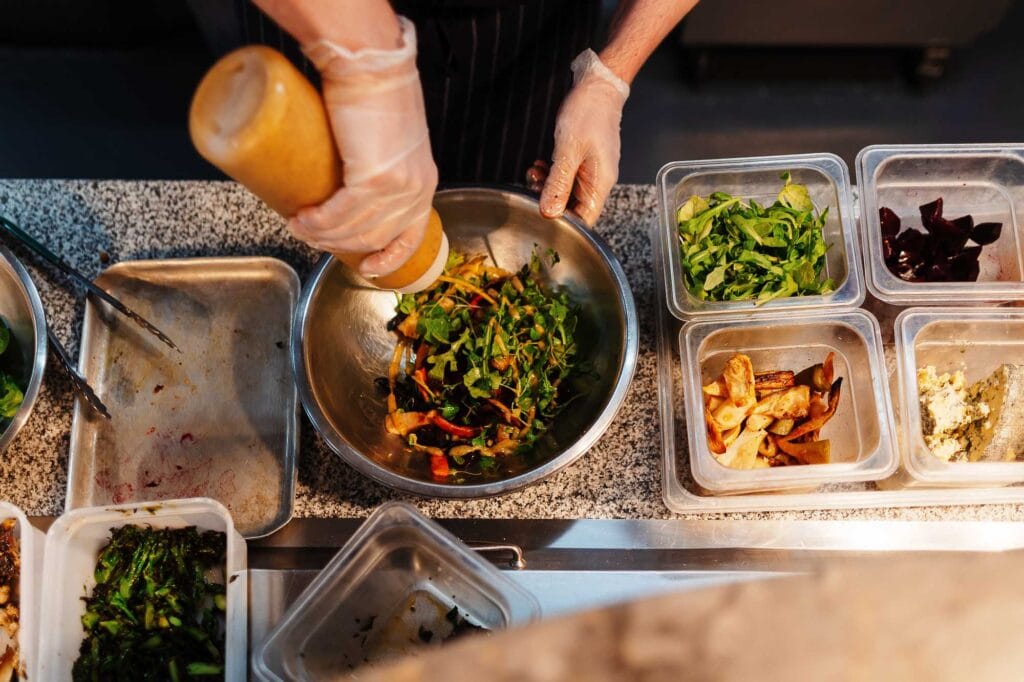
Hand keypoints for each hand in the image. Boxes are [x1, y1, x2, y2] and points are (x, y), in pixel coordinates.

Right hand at [291, 17, 437, 277]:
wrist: (372, 63)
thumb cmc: (378, 91)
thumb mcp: (392, 138)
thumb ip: (381, 162)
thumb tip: (346, 181)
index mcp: (423, 182)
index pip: (412, 235)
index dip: (389, 258)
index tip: (368, 268)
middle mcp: (415, 190)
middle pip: (375, 236)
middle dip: (338, 243)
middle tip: (311, 236)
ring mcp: (397, 187)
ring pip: (355, 228)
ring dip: (322, 234)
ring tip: (298, 225)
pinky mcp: (374, 179)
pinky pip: (342, 214)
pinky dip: (318, 222)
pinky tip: (301, 219)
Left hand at [539, 49, 628, 226]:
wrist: (597, 86)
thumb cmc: (589, 113)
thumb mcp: (568, 150)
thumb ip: (559, 183)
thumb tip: (549, 211)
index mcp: (600, 184)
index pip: (584, 220)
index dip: (564, 223)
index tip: (543, 215)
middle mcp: (597, 182)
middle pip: (574, 208)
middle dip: (551, 202)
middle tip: (534, 187)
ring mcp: (590, 171)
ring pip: (566, 193)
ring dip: (547, 187)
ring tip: (534, 173)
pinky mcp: (581, 161)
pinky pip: (565, 178)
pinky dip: (550, 176)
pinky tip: (540, 166)